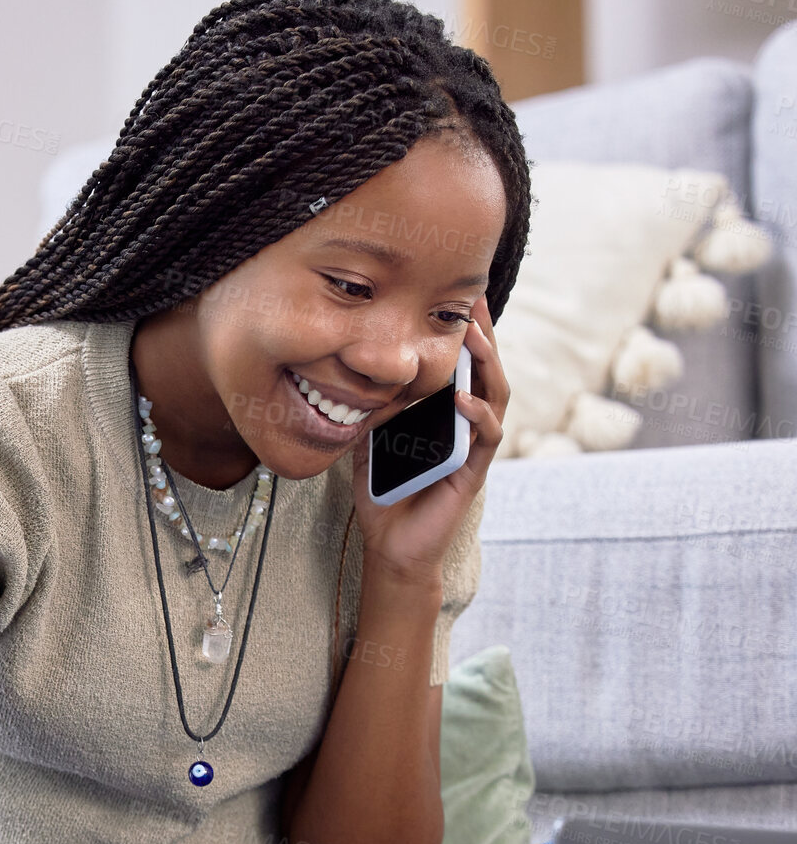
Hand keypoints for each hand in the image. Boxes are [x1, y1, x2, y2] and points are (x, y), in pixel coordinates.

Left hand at [348, 293, 509, 584]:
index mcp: (445, 414)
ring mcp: (474, 446)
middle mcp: (466, 424)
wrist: (391, 545)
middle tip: (472, 300)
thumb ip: (371, 408)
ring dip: (486, 364)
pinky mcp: (473, 471)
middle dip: (482, 333)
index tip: (452, 297)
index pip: (461, 365)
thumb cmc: (383, 493)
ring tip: (473, 338)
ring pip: (496, 396)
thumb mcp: (368, 440)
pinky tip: (461, 398)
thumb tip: (348, 373)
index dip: (461, 332)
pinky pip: (486, 437)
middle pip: (486, 369)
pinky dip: (476, 415)